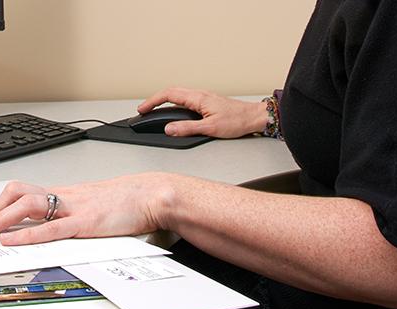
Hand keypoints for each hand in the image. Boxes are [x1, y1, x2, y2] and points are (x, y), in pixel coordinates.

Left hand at [0, 174, 177, 244]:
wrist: (151, 195)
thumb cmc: (126, 201)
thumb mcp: (90, 204)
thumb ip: (67, 213)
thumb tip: (45, 225)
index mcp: (63, 193)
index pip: (20, 191)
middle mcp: (64, 196)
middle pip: (16, 194)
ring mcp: (74, 208)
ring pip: (27, 206)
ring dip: (0, 221)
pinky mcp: (86, 223)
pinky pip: (51, 228)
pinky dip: (28, 236)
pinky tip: (11, 242)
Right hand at [137, 87, 268, 138]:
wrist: (254, 117)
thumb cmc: (238, 121)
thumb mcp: (210, 128)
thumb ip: (187, 128)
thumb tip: (169, 129)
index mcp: (198, 98)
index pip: (168, 95)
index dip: (152, 101)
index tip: (142, 109)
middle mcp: (199, 94)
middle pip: (170, 92)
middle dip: (154, 100)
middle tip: (143, 110)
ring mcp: (203, 98)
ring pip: (178, 95)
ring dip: (164, 101)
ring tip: (154, 111)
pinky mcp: (207, 103)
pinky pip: (185, 100)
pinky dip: (174, 104)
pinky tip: (173, 113)